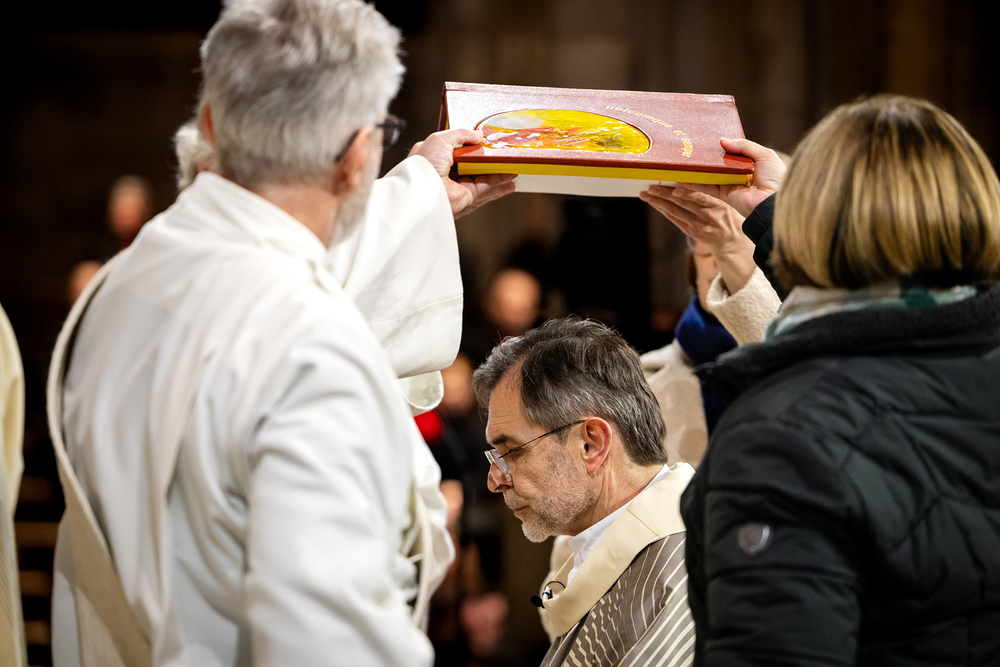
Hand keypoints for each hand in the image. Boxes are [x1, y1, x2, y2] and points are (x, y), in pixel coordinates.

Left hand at [409, 129, 515, 217]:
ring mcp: (457, 184)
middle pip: (472, 163)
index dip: (469, 143)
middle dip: (486, 158)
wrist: (423, 190)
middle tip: (500, 151)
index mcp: (435, 156)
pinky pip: (487, 186)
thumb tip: (477, 135)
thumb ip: (461, 134)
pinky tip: (510, 177)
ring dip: (497, 171)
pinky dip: (499, 182)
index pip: (455, 148)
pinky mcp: (467, 196)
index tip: (483, 138)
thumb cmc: (425, 164)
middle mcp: (446, 171)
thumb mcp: (441, 138)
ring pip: (482, 175)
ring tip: (511, 164)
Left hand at [640, 185, 757, 293]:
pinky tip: (655, 204)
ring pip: (675, 212)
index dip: (686, 191)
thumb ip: (709, 192)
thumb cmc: (726, 214)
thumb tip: (686, 178)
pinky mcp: (692, 232)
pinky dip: (663, 211)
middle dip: (664, 195)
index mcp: (718, 205)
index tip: (673, 184)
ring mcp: (698, 226)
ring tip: (646, 195)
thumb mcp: (725, 201)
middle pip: (682, 204)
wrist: (730, 239)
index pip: (700, 197)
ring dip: (658, 203)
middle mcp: (708, 216)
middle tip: (650, 188)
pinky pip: (674, 220)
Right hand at [681, 138, 786, 216]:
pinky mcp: (724, 195)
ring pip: (710, 175)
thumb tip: (722, 141)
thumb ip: (744, 146)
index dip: (723, 147)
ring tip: (682, 161)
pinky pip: (707, 187)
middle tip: (691, 148)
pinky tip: (682, 178)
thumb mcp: (764, 155)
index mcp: (752, 164)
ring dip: (697, 170)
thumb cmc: (775, 178)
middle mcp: (740, 175)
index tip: (709, 139)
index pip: (733, 154)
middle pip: (719, 164)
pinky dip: (694, 183)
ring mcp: (731, 185)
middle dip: (707, 157)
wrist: (774, 203)